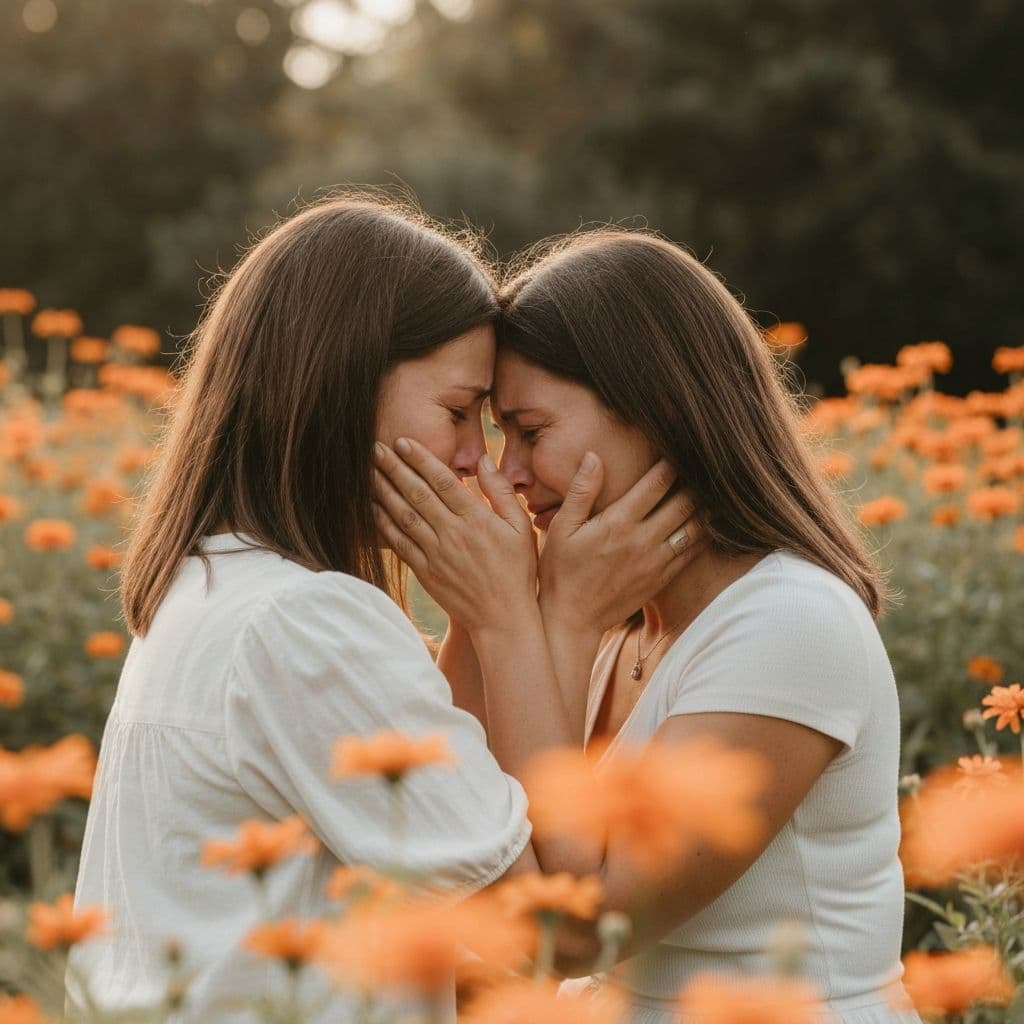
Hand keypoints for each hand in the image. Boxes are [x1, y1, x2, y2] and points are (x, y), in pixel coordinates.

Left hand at [372, 438, 537, 633]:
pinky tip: (371, 508)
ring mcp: (436, 553)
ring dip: (383, 490)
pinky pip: (399, 543)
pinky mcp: (425, 572)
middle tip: (375, 447)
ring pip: (403, 515)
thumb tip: (483, 459)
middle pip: (417, 493)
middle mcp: (452, 533)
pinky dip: (382, 524)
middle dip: (394, 467)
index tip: (403, 442)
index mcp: (476, 519)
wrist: (503, 619)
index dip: (420, 458)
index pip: (443, 480)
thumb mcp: (520, 527)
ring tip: (367, 471)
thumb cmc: (518, 570)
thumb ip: (500, 491)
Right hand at [538, 454, 704, 633]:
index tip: (678, 448)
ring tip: (710, 490)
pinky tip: (705, 522)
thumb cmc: (560, 570)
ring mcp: (655, 562)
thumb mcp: (562, 528)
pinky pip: (692, 552)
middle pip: (685, 502)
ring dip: (704, 507)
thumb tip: (594, 456)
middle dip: (695, 481)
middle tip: (702, 465)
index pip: (656, 483)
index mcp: (618, 522)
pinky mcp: (661, 579)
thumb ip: (581, 491)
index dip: (671, 463)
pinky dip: (703, 534)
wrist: (571, 620)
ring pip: (695, 527)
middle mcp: (642, 540)